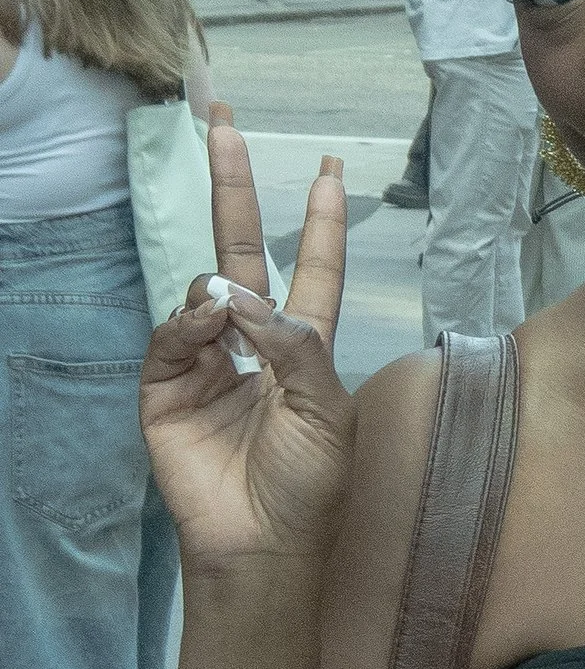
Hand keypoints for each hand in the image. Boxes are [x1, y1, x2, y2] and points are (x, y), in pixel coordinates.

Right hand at [140, 110, 353, 573]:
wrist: (264, 544)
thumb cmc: (309, 485)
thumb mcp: (326, 409)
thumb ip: (295, 342)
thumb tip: (240, 293)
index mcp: (304, 346)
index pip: (313, 268)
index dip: (321, 222)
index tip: (333, 171)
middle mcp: (252, 344)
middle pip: (242, 250)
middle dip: (235, 188)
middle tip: (226, 125)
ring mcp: (206, 361)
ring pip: (204, 290)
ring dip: (221, 287)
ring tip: (231, 313)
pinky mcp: (167, 387)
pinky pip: (175, 334)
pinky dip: (192, 322)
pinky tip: (210, 323)